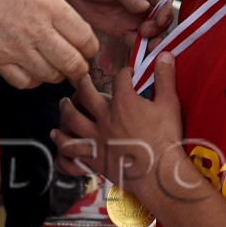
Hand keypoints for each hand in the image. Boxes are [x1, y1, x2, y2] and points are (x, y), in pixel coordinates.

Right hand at [0, 0, 98, 88]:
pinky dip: (34, 79)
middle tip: (78, 64)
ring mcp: (16, 48)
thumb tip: (73, 24)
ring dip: (58, 74)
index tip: (88, 48)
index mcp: (50, 7)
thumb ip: (59, 3)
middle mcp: (36, 31)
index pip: (85, 39)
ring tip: (55, 65)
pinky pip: (25, 82)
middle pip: (72, 64)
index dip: (91, 48)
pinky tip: (33, 68)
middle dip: (80, 67)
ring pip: (50, 76)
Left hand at [53, 54, 183, 187]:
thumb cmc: (166, 138)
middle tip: (83, 79)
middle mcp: (105, 116)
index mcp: (124, 102)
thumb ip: (165, 77)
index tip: (128, 74)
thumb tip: (165, 53)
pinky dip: (61, 139)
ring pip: (72, 118)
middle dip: (84, 83)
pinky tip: (56, 134)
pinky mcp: (93, 156)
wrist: (159, 173)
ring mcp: (96, 137)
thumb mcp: (169, 104)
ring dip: (66, 108)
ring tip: (64, 102)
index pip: (119, 78)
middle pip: (87, 94)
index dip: (124, 73)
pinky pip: (71, 146)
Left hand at [60, 0, 171, 41]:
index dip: (166, 9)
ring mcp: (134, 18)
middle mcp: (143, 2)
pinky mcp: (123, 31)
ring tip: (147, 47)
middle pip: (161, 17)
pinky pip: (136, 42)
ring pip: (153, 32)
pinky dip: (140, 49)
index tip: (159, 19)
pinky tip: (138, 54)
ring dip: (153, 40)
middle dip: (159, 27)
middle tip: (145, 31)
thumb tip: (144, 7)